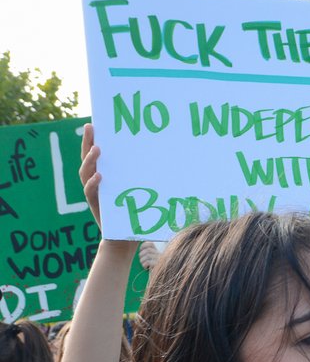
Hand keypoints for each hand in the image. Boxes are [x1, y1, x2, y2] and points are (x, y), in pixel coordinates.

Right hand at [79, 123, 137, 255]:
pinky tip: (100, 176)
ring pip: (86, 173)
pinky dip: (94, 184)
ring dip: (91, 160)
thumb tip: (171, 160)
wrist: (126, 240)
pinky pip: (91, 193)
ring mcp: (95, 194)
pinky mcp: (96, 207)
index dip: (94, 138)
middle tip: (90, 127)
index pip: (98, 153)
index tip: (97, 122)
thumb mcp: (142, 192)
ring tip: (98, 149)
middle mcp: (97, 182)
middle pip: (87, 158)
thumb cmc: (137, 214)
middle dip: (87, 142)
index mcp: (107, 175)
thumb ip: (146, 178)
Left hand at [138, 241, 161, 269]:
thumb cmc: (156, 269)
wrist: (164, 278)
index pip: (151, 244)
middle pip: (148, 250)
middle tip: (141, 260)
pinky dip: (144, 265)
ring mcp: (160, 260)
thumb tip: (140, 251)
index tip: (140, 249)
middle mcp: (160, 254)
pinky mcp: (158, 265)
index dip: (144, 245)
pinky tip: (146, 268)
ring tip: (143, 265)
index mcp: (159, 252)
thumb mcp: (154, 260)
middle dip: (141, 255)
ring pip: (147, 255)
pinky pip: (148, 262)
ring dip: (142, 260)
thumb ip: (149, 254)